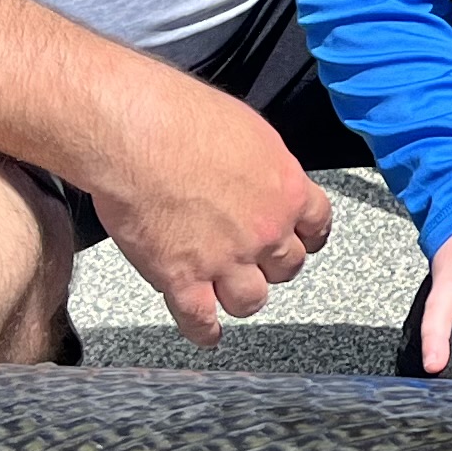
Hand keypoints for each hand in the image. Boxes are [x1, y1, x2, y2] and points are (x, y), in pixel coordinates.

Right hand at [85, 73, 334, 347]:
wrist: (135, 133)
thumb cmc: (180, 117)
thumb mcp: (245, 131)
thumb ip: (260, 166)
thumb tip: (256, 176)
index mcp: (285, 189)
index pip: (316, 225)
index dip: (306, 237)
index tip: (300, 241)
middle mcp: (264, 230)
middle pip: (286, 268)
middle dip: (271, 266)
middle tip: (252, 260)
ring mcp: (226, 259)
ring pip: (251, 300)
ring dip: (240, 297)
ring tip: (226, 292)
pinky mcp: (183, 279)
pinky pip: (201, 320)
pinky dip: (203, 331)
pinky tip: (205, 333)